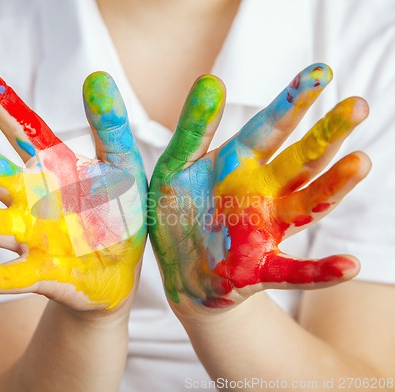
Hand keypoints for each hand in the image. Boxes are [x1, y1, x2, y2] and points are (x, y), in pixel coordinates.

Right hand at [0, 63, 146, 310]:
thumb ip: (110, 128)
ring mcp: (31, 237)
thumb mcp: (122, 165)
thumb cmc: (119, 212)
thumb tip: (98, 76)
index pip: (20, 129)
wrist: (121, 268)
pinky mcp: (42, 273)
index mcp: (50, 169)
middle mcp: (29, 200)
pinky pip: (15, 276)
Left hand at [149, 64, 369, 311]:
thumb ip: (193, 129)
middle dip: (327, 134)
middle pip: (301, 160)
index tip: (320, 72)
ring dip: (334, 187)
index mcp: (238, 163)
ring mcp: (264, 230)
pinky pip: (293, 272)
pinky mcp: (258, 269)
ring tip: (360, 162)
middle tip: (357, 106)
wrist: (175, 267)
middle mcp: (260, 192)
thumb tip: (211, 78)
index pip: (270, 126)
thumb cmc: (175, 211)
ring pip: (307, 206)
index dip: (292, 100)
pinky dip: (320, 271)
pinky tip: (348, 265)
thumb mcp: (174, 166)